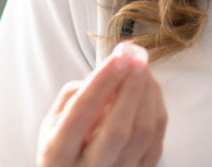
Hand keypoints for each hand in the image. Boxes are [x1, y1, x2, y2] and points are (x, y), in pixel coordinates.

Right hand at [37, 42, 167, 166]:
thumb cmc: (65, 145)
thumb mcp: (54, 122)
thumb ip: (75, 96)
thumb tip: (109, 70)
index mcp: (56, 156)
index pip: (80, 116)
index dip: (102, 83)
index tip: (119, 56)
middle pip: (117, 130)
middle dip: (131, 88)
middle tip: (137, 58)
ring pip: (142, 133)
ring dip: (148, 94)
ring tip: (142, 69)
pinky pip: (157, 139)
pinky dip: (156, 108)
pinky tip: (149, 90)